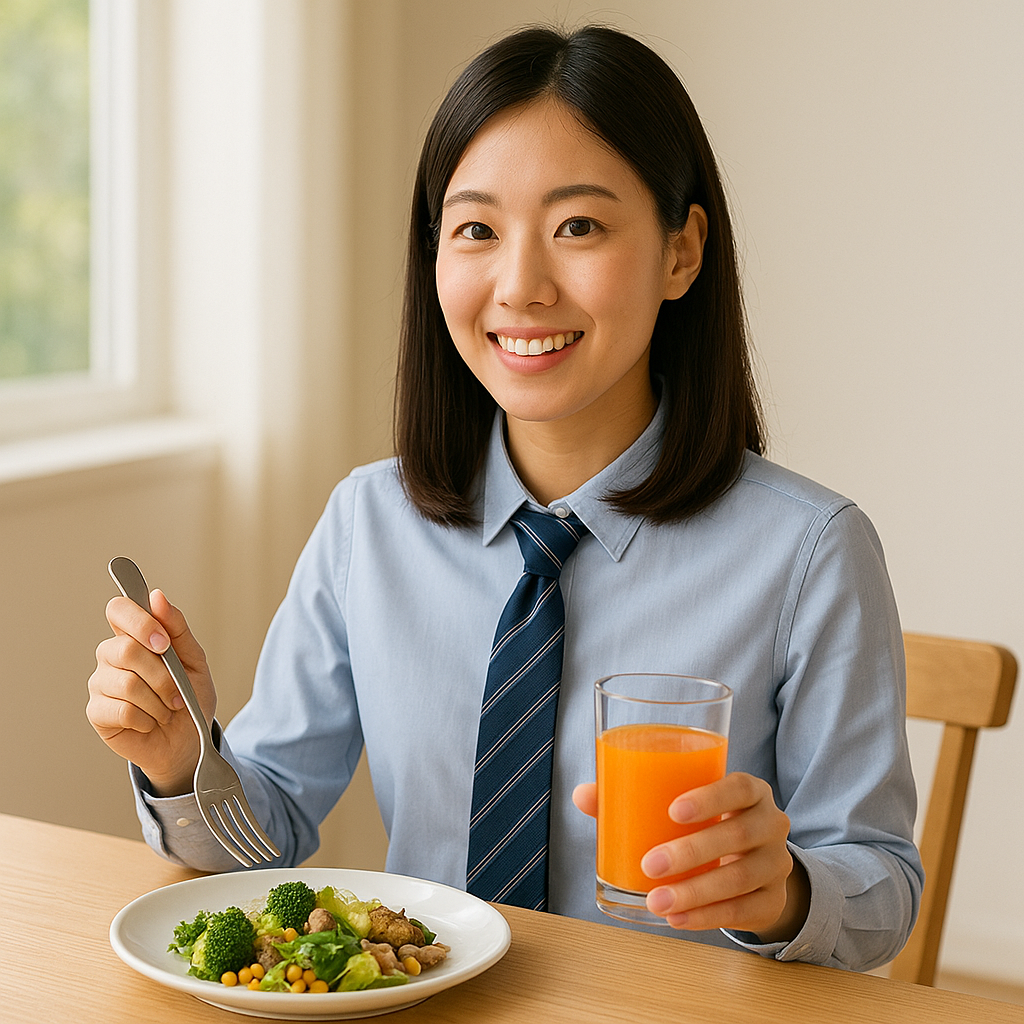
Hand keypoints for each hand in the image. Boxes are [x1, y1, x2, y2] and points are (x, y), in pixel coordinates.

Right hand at [86, 589, 215, 796]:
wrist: (188, 740)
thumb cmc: (189, 697)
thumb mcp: (194, 660)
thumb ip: (177, 628)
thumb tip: (157, 597)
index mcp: (134, 636)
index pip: (118, 609)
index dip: (139, 622)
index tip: (163, 643)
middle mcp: (111, 655)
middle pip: (125, 649)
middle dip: (162, 675)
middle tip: (178, 693)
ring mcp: (101, 683)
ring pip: (127, 683)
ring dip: (159, 700)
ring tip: (168, 709)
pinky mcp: (96, 712)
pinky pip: (122, 710)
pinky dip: (147, 719)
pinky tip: (150, 722)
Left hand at [572, 772, 808, 940]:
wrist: (756, 865)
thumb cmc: (708, 824)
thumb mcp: (683, 807)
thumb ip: (636, 798)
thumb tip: (584, 794)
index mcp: (750, 792)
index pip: (739, 787)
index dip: (710, 797)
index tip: (673, 811)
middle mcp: (771, 824)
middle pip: (737, 835)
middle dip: (691, 852)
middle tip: (650, 865)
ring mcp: (776, 864)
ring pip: (740, 878)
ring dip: (695, 892)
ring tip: (656, 901)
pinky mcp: (773, 900)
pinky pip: (743, 911)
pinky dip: (707, 917)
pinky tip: (677, 919)